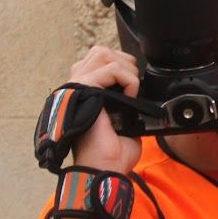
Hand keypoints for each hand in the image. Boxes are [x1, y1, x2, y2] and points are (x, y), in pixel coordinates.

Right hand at [66, 46, 141, 173]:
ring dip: (126, 69)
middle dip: (125, 62)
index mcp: (84, 92)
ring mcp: (77, 87)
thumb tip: (140, 93)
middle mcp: (77, 86)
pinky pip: (110, 69)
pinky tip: (131, 96)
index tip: (135, 86)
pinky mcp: (83, 90)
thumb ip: (126, 103)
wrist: (105, 167)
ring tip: (133, 90)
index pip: (99, 59)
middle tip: (135, 87)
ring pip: (103, 54)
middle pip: (99, 51)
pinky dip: (128, 80)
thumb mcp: (124, 121)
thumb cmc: (113, 152)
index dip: (121, 64)